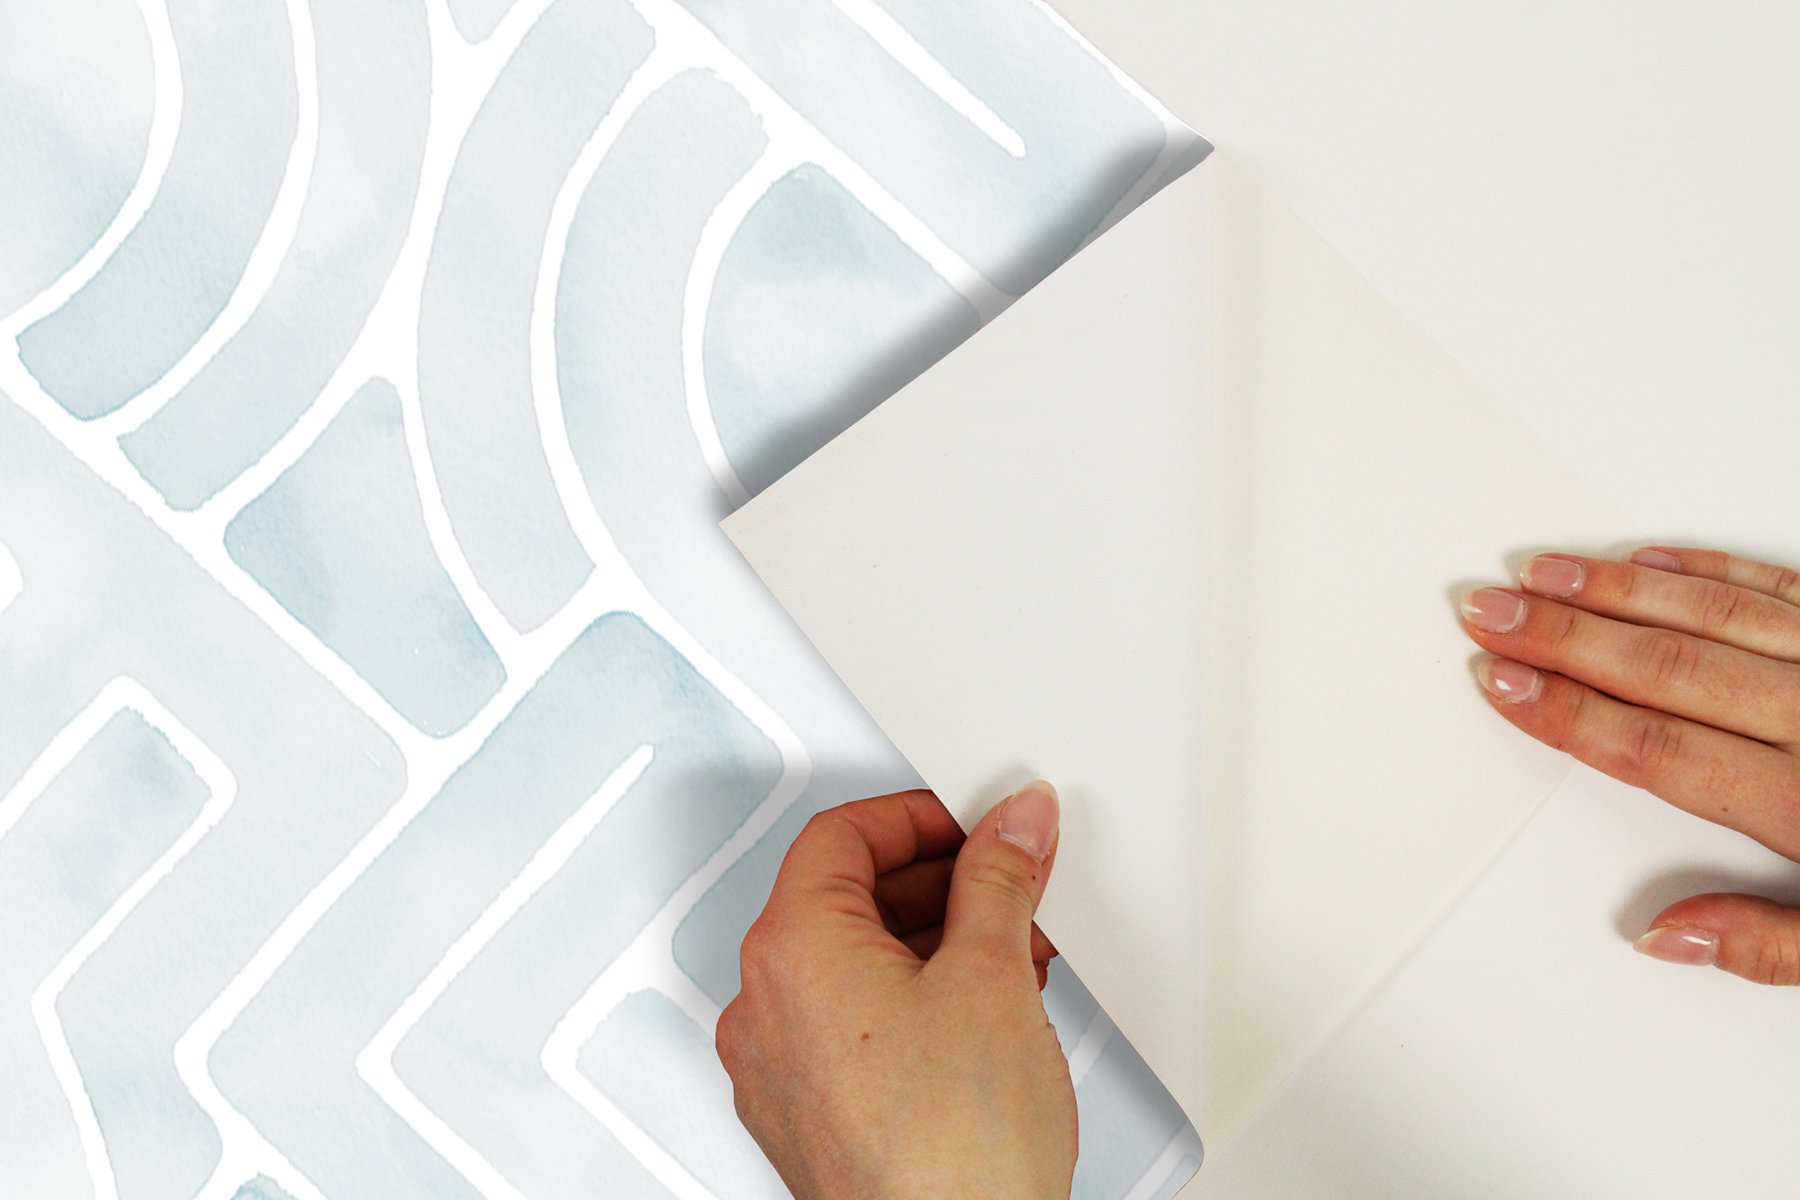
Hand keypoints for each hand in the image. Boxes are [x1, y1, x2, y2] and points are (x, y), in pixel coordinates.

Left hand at [716, 783, 1075, 1198]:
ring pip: (849, 966)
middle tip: (1005, 883)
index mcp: (791, 951)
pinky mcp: (808, 1119)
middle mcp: (764, 1009)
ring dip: (930, 944)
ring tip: (1010, 956)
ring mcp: (778, 1071)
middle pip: (842, 898)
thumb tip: (1009, 828)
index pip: (840, 835)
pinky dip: (909, 1003)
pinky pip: (849, 1028)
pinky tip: (979, 1017)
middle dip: (936, 884)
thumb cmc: (955, 1154)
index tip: (973, 824)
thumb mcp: (992, 975)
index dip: (918, 816)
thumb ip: (999, 878)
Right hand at [1461, 545, 1799, 984]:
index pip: (1659, 746)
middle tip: (1486, 607)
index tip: (1501, 682)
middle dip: (1565, 636)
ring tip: (1544, 572)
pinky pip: (1786, 584)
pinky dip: (1712, 570)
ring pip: (1720, 614)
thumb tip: (1662, 933)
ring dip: (1620, 590)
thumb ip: (1773, 944)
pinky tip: (1654, 559)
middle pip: (1670, 668)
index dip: (1568, 713)